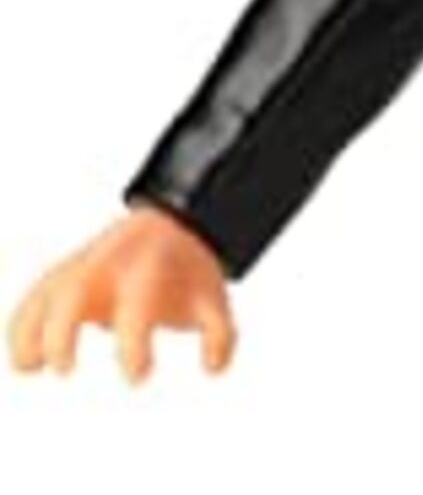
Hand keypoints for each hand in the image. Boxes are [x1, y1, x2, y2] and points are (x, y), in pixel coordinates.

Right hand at [9, 206, 236, 382]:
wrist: (173, 225)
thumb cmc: (189, 272)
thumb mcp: (214, 297)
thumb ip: (220, 334)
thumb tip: (214, 368)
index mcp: (150, 269)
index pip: (138, 306)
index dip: (134, 345)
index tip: (138, 377)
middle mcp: (111, 264)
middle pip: (75, 290)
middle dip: (63, 331)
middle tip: (65, 369)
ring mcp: (84, 264)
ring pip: (46, 290)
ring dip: (30, 328)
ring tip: (28, 367)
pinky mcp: (65, 271)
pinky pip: (36, 293)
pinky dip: (22, 322)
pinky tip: (23, 358)